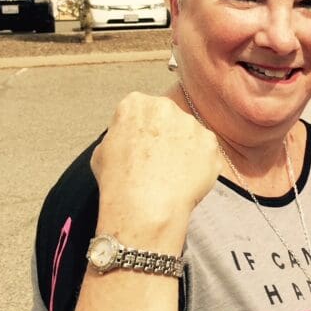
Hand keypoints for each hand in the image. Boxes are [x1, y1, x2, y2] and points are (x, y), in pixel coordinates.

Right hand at [91, 92, 223, 254]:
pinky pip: (206, 152)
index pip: (141, 111)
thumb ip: (120, 136)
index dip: (141, 132)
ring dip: (184, 150)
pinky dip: (199, 165)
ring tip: (172, 176)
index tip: (140, 148)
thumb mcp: (101, 151)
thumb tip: (129, 139)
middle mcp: (165, 106)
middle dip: (165, 136)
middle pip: (168, 119)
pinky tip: (185, 181)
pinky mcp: (210, 142)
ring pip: (189, 135)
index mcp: (135, 104)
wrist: (144, 207)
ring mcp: (191, 124)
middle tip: (158, 163)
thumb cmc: (118, 183)